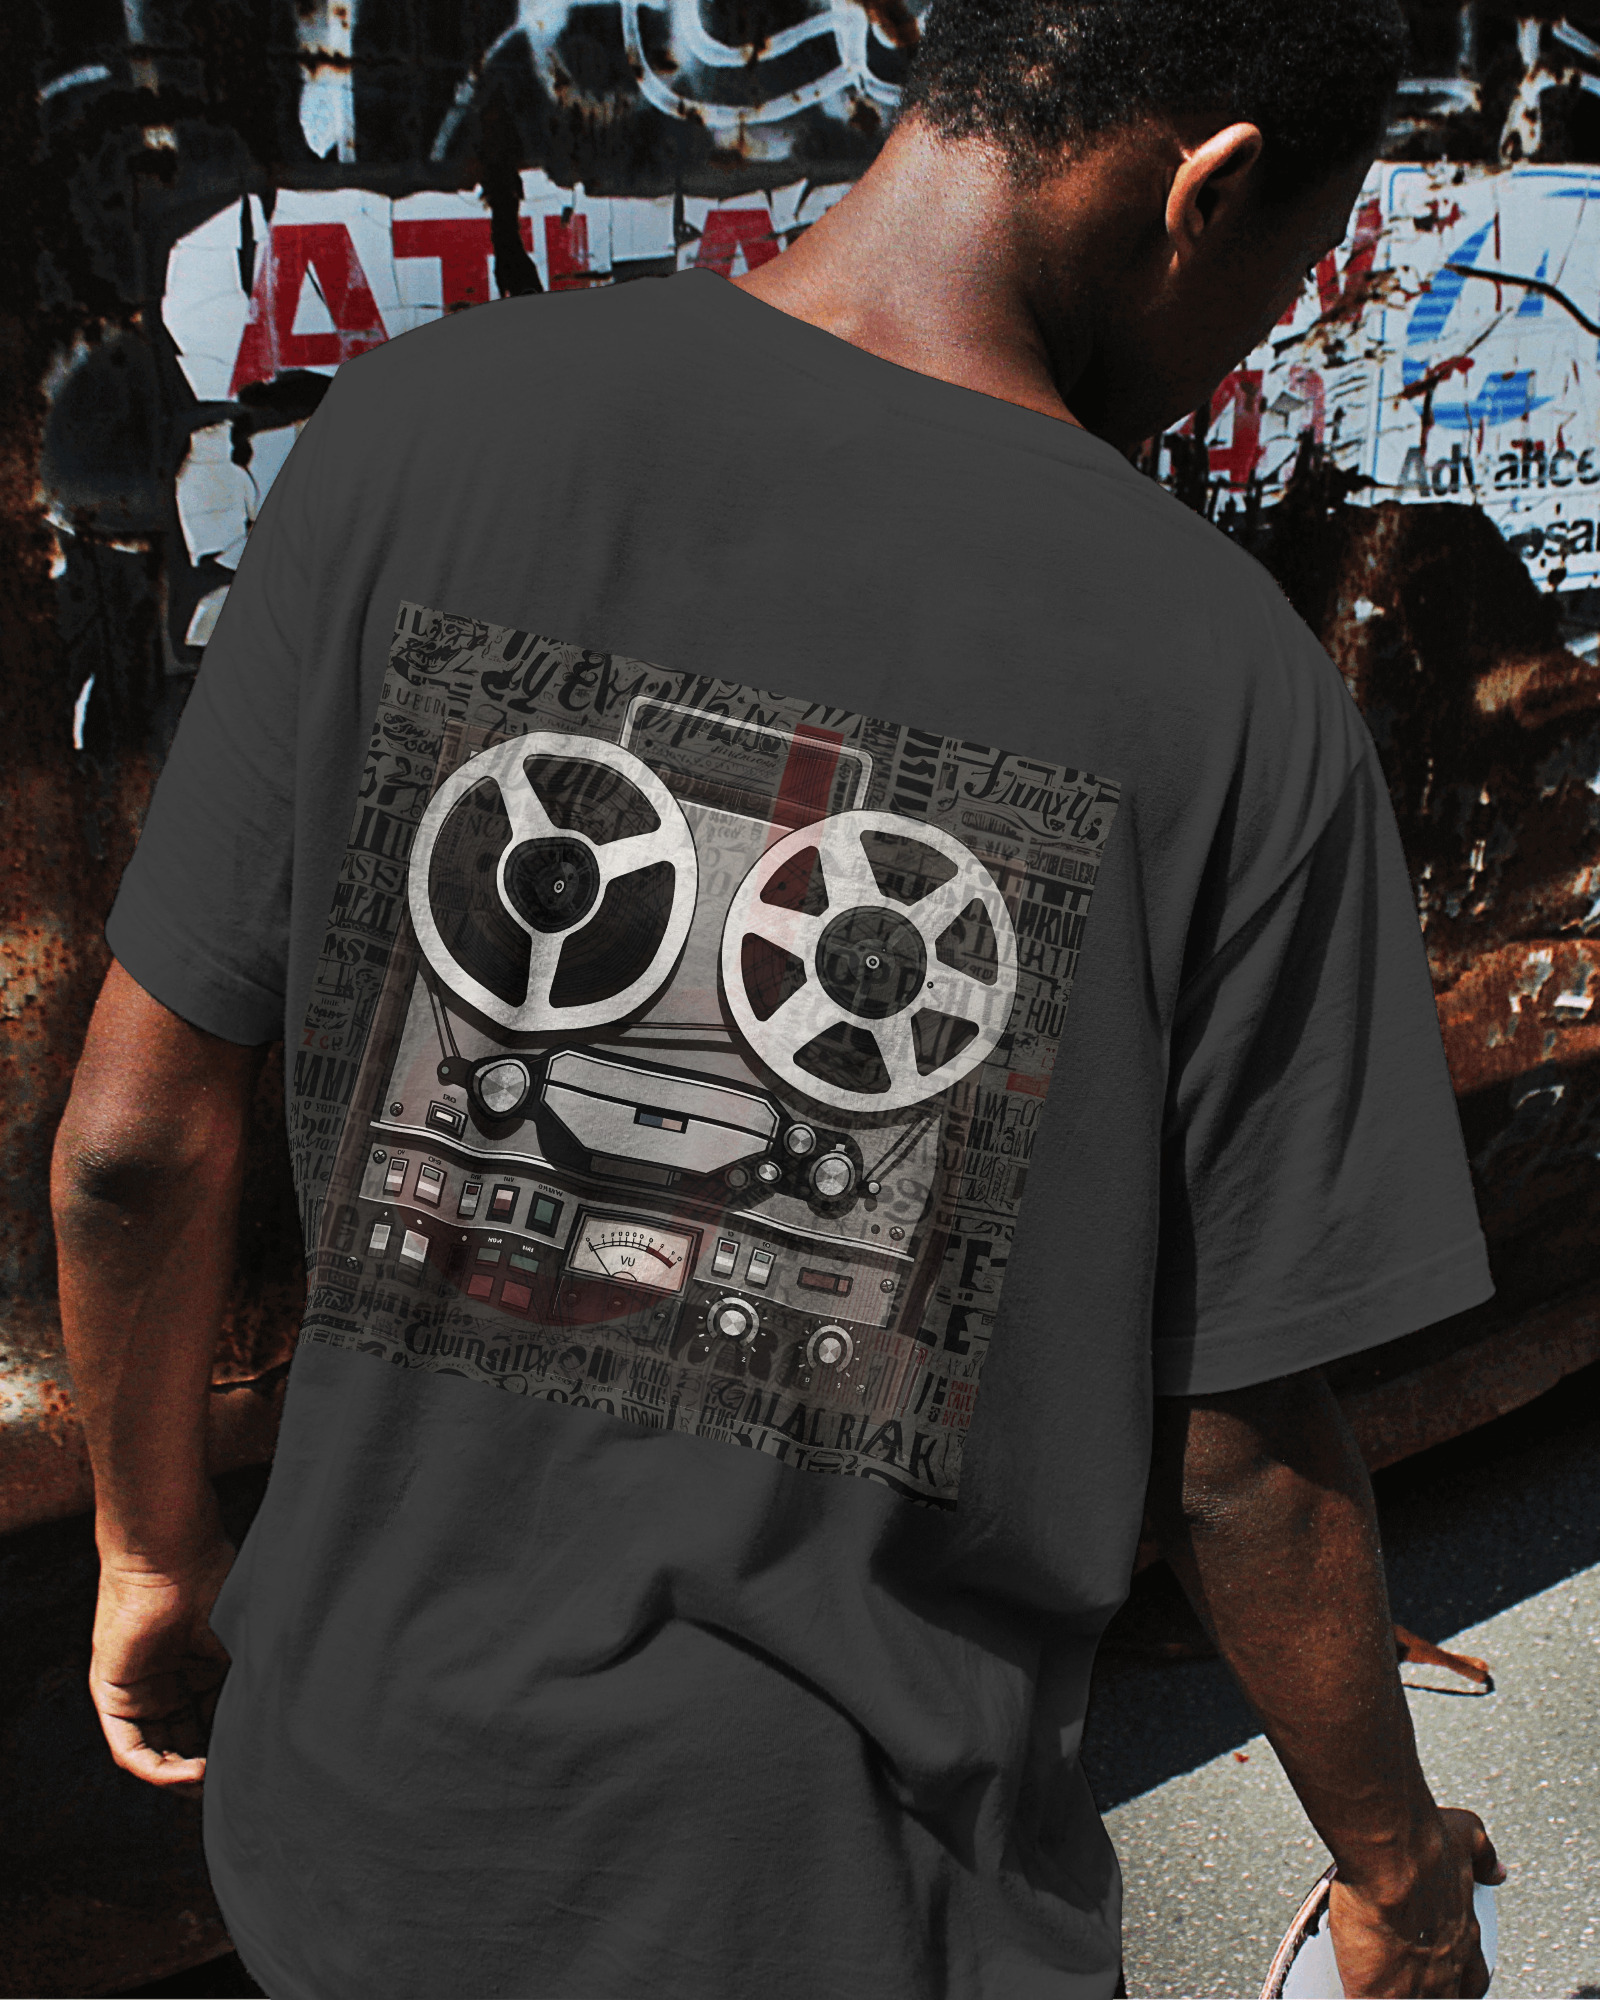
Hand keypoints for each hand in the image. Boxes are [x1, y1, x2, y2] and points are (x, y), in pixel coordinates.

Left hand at [88, 1538, 235, 1790]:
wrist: (173, 1554)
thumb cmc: (216, 1581)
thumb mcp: (244, 1641)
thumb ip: (251, 1684)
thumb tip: (273, 1732)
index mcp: (203, 1668)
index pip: (215, 1723)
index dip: (232, 1749)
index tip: (257, 1765)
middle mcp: (170, 1684)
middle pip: (187, 1744)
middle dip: (208, 1770)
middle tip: (234, 1786)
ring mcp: (140, 1691)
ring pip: (159, 1752)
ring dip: (184, 1776)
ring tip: (214, 1784)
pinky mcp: (113, 1695)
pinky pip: (130, 1747)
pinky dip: (158, 1767)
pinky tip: (190, 1772)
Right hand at [1329, 1808, 1505, 1996]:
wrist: (1392, 1856)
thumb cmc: (1425, 1843)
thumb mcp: (1466, 1838)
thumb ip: (1484, 1855)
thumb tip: (1497, 1871)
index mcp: (1463, 1939)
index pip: (1472, 1978)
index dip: (1460, 1981)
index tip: (1446, 1976)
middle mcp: (1446, 1971)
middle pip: (1448, 1999)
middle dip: (1432, 1994)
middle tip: (1409, 1983)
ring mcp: (1413, 1989)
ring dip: (1399, 1996)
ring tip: (1382, 1988)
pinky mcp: (1375, 1994)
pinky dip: (1360, 1998)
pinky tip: (1352, 1992)